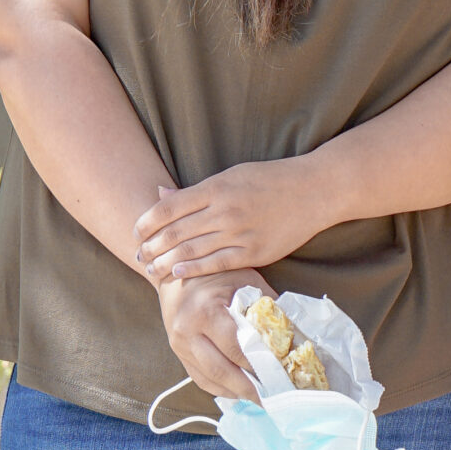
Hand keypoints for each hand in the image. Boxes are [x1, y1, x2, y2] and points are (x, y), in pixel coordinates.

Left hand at [135, 160, 327, 281]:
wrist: (314, 190)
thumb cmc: (270, 180)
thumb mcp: (232, 175)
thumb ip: (196, 191)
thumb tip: (160, 195)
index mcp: (216, 187)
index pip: (168, 208)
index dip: (146, 223)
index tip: (136, 232)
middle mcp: (224, 210)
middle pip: (174, 234)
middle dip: (151, 247)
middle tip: (139, 255)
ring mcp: (239, 233)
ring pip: (190, 252)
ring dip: (165, 263)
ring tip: (152, 269)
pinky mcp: (254, 252)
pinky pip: (216, 264)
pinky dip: (193, 270)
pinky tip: (178, 274)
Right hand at [157, 270, 268, 399]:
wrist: (174, 270)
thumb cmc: (215, 273)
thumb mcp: (245, 281)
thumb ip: (267, 306)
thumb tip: (293, 332)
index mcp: (205, 311)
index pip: (236, 348)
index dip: (259, 365)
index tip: (281, 377)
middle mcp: (188, 331)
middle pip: (222, 370)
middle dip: (250, 388)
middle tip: (273, 398)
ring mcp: (179, 345)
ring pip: (210, 379)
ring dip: (237, 392)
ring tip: (260, 400)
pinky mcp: (177, 352)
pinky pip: (200, 378)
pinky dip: (221, 388)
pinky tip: (239, 392)